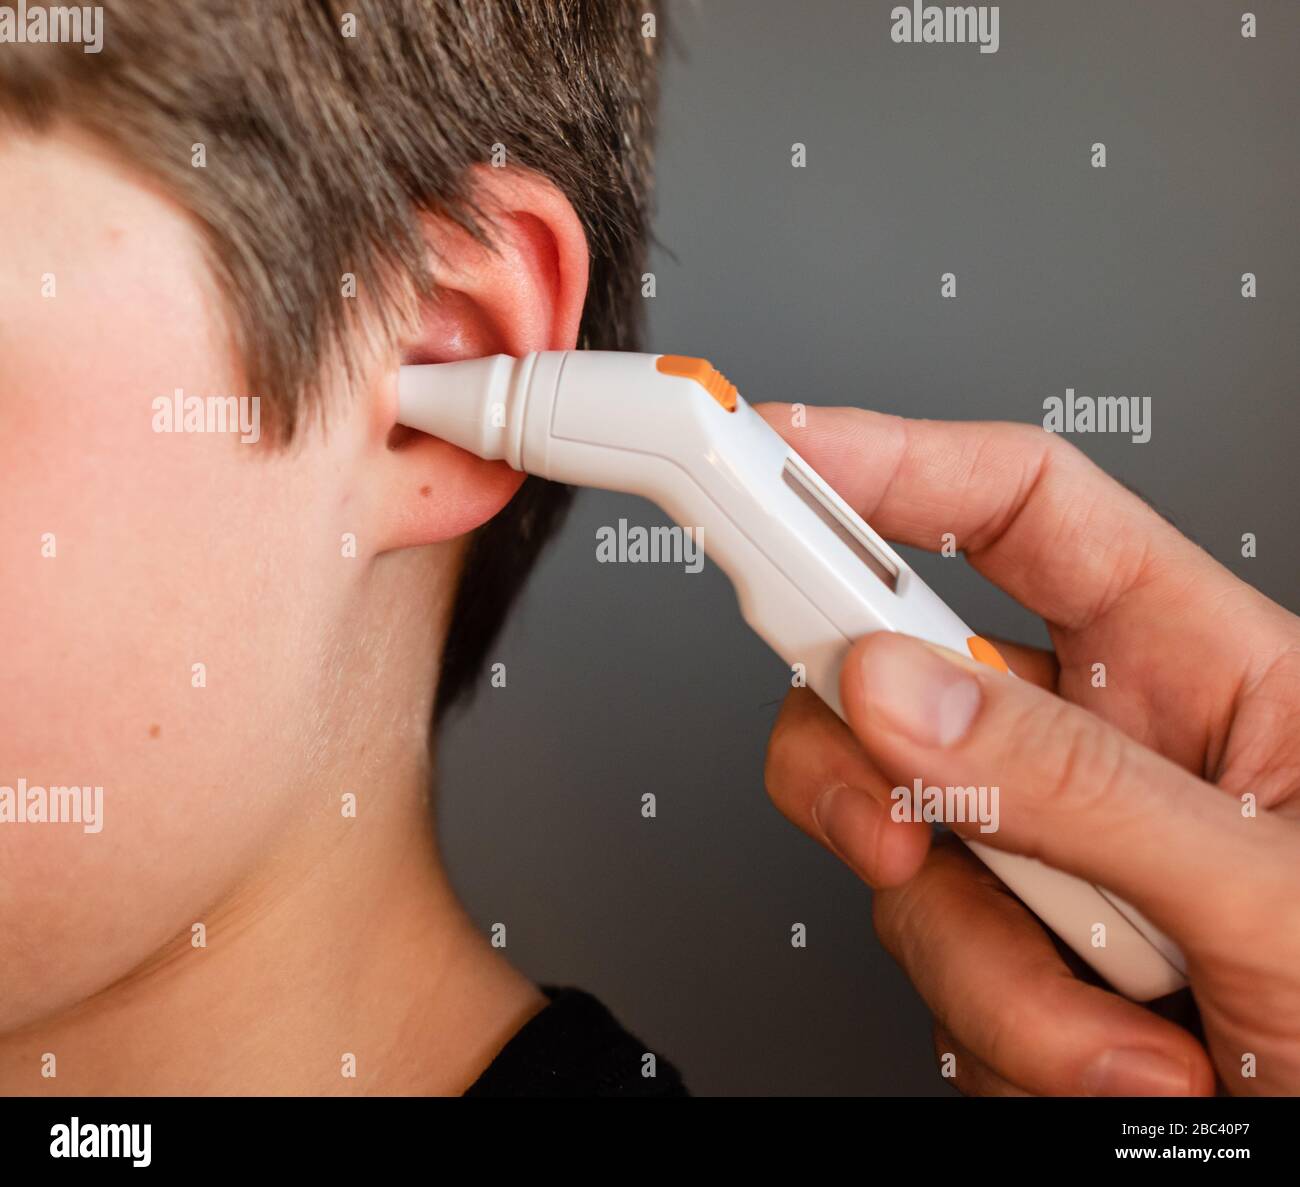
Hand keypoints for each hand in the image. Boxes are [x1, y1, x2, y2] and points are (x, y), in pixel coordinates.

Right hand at [759, 404, 1299, 1094]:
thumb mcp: (1272, 886)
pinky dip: (1004, 1034)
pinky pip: (926, 967)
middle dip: (872, 755)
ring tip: (1127, 1025)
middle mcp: (1099, 750)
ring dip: (993, 966)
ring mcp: (1041, 856)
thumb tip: (902, 689)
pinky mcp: (1005, 954)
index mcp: (1198, 671)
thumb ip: (1083, 782)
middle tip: (889, 796)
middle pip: (897, 680)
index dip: (895, 461)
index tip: (783, 450)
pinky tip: (1116, 1060)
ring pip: (899, 848)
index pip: (1021, 512)